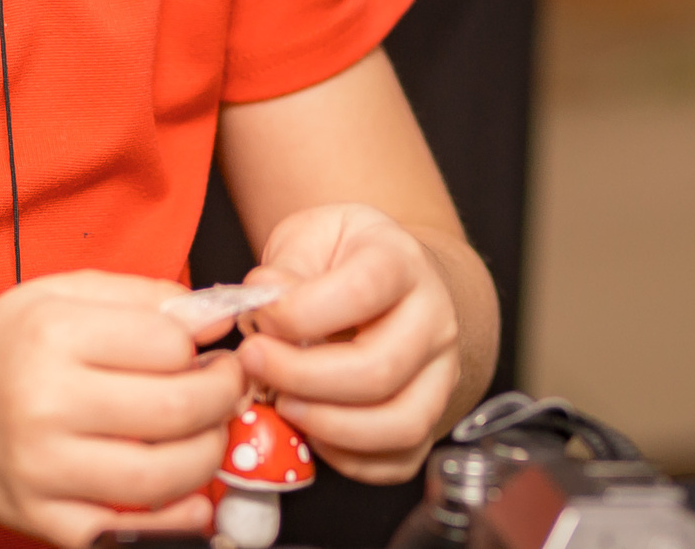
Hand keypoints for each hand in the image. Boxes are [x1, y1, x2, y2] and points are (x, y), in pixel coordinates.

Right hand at [0, 271, 249, 547]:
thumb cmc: (2, 350)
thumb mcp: (57, 295)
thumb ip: (141, 296)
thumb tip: (219, 315)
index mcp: (49, 335)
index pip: (168, 343)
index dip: (205, 345)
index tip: (211, 349)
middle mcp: (43, 403)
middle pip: (177, 408)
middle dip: (223, 398)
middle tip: (226, 388)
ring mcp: (44, 470)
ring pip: (165, 475)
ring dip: (210, 455)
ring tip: (206, 434)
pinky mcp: (46, 521)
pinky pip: (132, 532)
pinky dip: (178, 518)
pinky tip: (190, 493)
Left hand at [236, 204, 461, 485]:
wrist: (390, 278)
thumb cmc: (343, 256)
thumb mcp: (309, 235)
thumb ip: (285, 267)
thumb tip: (265, 299)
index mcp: (402, 262)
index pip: (363, 291)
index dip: (300, 313)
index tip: (260, 319)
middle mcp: (434, 320)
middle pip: (379, 369)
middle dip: (302, 377)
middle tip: (254, 364)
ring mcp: (440, 374)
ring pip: (399, 424)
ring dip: (326, 425)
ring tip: (281, 402)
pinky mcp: (431, 417)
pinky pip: (398, 459)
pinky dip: (347, 457)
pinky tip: (311, 428)